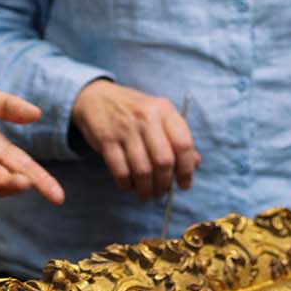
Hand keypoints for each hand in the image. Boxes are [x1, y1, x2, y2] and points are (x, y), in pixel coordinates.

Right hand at [71, 80, 198, 201]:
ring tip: (146, 193)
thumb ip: (176, 137)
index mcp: (164, 110)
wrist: (95, 97)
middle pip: (164, 161)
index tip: (184, 184)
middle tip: (161, 192)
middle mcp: (146, 117)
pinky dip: (126, 184)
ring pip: (142, 170)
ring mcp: (125, 128)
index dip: (187, 169)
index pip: (184, 144)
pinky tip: (129, 184)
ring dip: (146, 189)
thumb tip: (195, 164)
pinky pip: (121, 171)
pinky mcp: (107, 140)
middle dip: (164, 184)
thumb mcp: (158, 115)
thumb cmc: (132, 110)